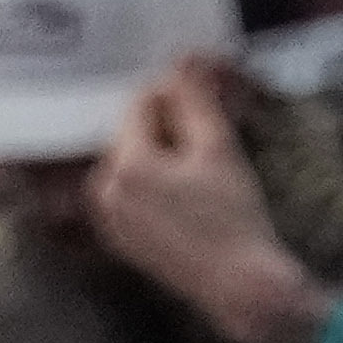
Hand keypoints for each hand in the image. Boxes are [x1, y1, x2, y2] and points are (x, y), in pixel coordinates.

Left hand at [89, 60, 327, 342]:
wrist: (239, 284)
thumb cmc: (232, 215)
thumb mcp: (218, 147)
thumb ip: (196, 98)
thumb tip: (185, 58)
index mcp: (123, 165)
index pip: (143, 103)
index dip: (181, 94)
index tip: (214, 99)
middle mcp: (102, 192)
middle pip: (136, 131)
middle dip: (174, 123)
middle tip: (216, 131)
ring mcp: (108, 219)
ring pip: (137, 160)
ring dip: (168, 150)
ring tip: (209, 163)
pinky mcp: (121, 239)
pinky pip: (134, 190)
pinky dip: (160, 180)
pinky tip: (195, 192)